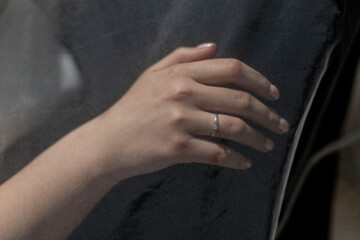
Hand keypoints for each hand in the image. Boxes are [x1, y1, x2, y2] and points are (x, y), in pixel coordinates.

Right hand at [95, 43, 289, 178]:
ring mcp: (181, 121)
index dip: (259, 81)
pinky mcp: (178, 148)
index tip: (273, 94)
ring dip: (257, 138)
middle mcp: (183, 94)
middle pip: (240, 99)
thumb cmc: (132, 108)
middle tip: (280, 125)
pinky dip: (237, 159)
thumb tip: (213, 48)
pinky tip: (245, 163)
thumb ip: (182, 56)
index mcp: (180, 73)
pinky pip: (218, 153)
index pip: (232, 69)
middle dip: (267, 114)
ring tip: (266, 145)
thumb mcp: (152, 74)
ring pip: (234, 127)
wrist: (108, 141)